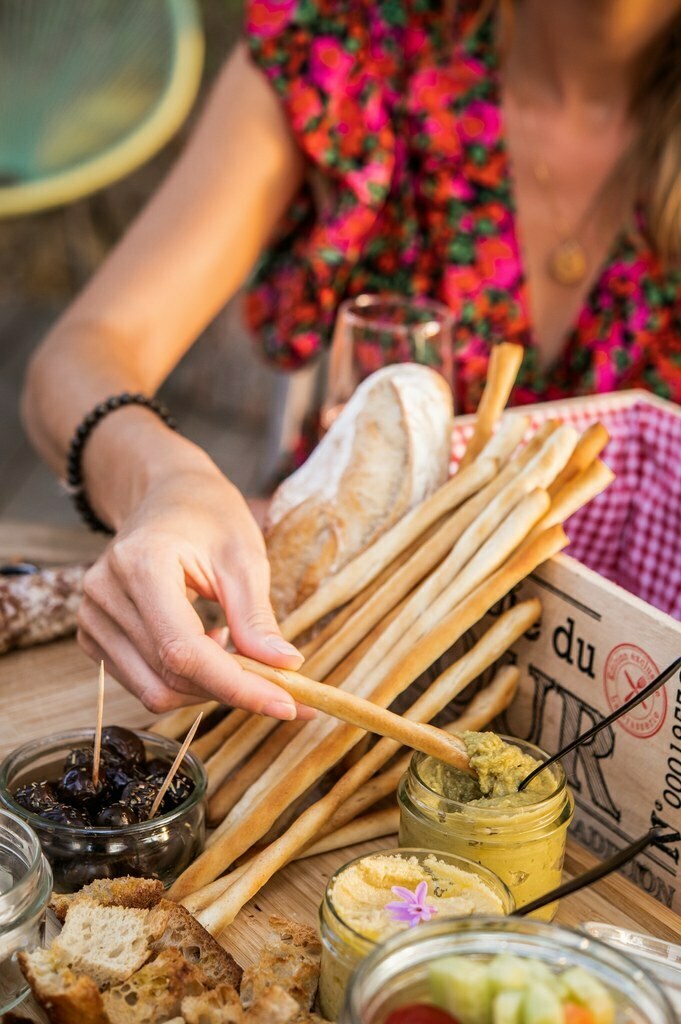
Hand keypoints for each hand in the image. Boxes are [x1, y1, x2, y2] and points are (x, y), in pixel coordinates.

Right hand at [76, 460, 312, 719]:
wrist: (166, 496)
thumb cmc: (208, 516)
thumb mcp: (244, 557)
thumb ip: (257, 618)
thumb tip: (284, 669)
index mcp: (141, 564)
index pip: (184, 651)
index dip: (235, 686)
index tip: (285, 704)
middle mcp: (105, 593)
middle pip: (170, 676)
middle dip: (230, 690)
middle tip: (278, 683)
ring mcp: (91, 617)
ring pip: (154, 690)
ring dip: (206, 688)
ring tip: (232, 645)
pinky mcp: (93, 635)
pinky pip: (142, 682)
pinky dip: (182, 680)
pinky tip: (202, 644)